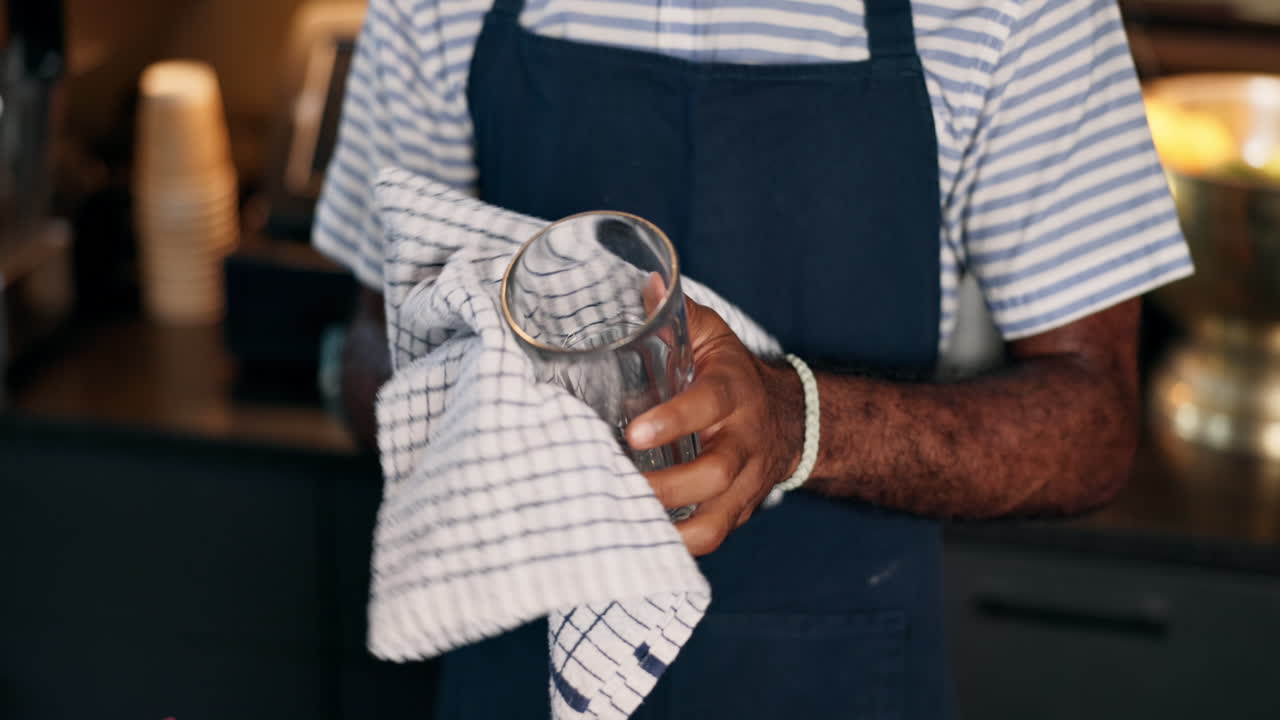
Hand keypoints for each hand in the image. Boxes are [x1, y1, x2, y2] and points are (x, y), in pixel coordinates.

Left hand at [626, 296, 803, 555]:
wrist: (790, 419)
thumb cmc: (731, 374)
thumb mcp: (711, 336)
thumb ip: (676, 314)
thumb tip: (641, 285)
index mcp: (733, 391)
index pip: (709, 404)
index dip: (674, 420)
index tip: (633, 433)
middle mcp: (744, 440)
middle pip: (714, 473)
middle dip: (665, 485)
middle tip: (617, 483)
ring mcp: (745, 483)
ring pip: (714, 519)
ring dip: (667, 525)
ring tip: (621, 517)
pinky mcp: (738, 512)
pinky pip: (711, 538)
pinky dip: (677, 546)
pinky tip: (639, 539)